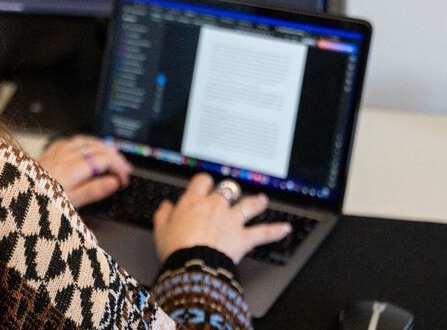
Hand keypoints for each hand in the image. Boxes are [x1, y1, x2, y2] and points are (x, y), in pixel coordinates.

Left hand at [37, 135, 132, 207]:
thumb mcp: (70, 203)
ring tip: (112, 153)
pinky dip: (85, 143)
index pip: (104, 160)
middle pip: (97, 148)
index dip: (118, 167)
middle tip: (125, 168)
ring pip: (85, 140)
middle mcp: (65, 156)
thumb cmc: (40, 203)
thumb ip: (93, 190)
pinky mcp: (48, 152)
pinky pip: (71, 141)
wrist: (12, 198)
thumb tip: (113, 182)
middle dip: (114, 156)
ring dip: (102, 146)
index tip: (125, 179)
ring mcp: (56, 151)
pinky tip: (86, 147)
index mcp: (72, 168)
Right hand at [153, 173, 291, 263]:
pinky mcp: (243, 237)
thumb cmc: (176, 248)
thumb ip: (164, 215)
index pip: (202, 181)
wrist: (193, 265)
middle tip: (231, 191)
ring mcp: (232, 221)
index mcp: (194, 202)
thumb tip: (166, 206)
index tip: (204, 184)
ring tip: (262, 200)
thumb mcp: (161, 230)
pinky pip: (263, 233)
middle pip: (227, 189)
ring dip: (256, 202)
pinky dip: (276, 231)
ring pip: (248, 205)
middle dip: (230, 189)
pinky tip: (285, 228)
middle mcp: (215, 206)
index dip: (204, 181)